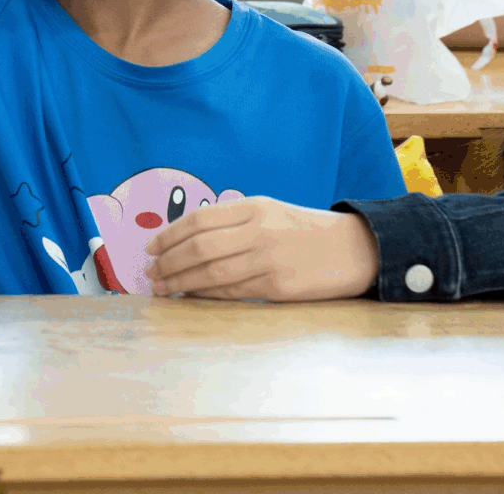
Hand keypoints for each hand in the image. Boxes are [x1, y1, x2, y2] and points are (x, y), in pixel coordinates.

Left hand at [144, 197, 380, 301]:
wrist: (354, 249)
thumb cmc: (306, 231)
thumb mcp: (271, 212)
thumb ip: (235, 222)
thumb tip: (189, 241)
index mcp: (255, 207)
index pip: (200, 220)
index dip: (170, 235)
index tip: (150, 247)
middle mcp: (259, 230)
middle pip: (200, 247)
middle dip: (168, 261)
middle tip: (150, 273)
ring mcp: (268, 260)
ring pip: (212, 273)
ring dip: (181, 282)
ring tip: (162, 288)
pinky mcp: (278, 287)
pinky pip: (232, 292)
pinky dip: (206, 295)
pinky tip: (191, 296)